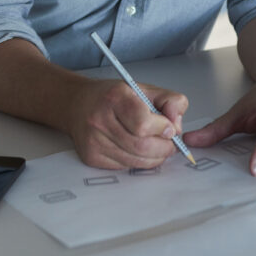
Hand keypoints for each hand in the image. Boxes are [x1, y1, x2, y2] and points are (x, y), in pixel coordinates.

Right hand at [64, 79, 188, 169]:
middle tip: (170, 143)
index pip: (143, 123)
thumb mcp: (144, 89)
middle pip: (141, 146)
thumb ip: (169, 101)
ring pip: (135, 161)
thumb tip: (177, 125)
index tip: (169, 127)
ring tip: (157, 147)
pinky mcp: (91, 157)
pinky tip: (138, 150)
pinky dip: (138, 162)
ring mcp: (94, 141)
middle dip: (164, 148)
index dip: (162, 128)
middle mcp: (100, 119)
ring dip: (154, 158)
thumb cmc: (113, 97)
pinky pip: (125, 167)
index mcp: (115, 97)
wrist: (78, 104)